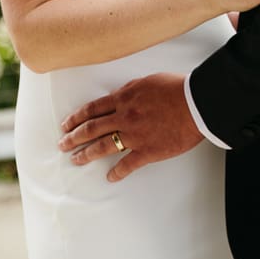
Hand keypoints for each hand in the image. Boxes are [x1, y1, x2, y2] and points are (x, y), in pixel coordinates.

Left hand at [58, 72, 203, 181]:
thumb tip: (118, 98)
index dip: (76, 118)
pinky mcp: (148, 151)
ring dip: (87, 154)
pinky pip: (127, 164)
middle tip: (63, 145)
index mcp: (123, 99)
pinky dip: (117, 172)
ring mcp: (134, 136)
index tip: (66, 125)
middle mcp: (124, 118)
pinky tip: (110, 177)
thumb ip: (129, 92)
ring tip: (76, 160)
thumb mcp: (147, 82)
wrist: (197, 103)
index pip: (92, 110)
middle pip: (91, 129)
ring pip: (103, 147)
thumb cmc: (176, 89)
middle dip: (73, 138)